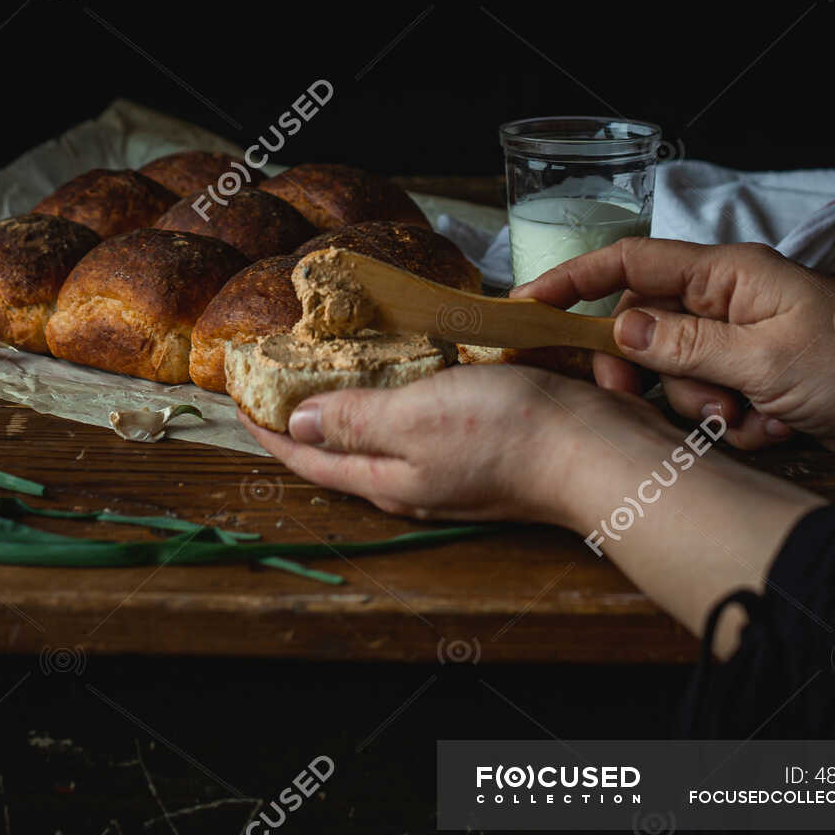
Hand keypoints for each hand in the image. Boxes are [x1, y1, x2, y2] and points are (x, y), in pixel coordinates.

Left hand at [239, 360, 667, 526]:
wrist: (601, 450)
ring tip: (331, 357)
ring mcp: (453, 461)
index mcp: (389, 479)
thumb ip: (353, 422)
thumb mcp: (416, 420)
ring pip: (386, 428)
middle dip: (304, 414)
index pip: (307, 459)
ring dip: (355, 397)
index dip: (266, 428)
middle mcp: (415, 477)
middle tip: (275, 369)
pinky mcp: (488, 437)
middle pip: (341, 447)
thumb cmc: (510, 435)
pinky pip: (430, 410)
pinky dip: (408, 383)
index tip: (233, 394)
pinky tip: (414, 356)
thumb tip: (292, 426)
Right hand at [514, 237, 834, 461]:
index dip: (573, 281)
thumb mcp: (765, 359)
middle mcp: (726, 302)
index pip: (629, 263)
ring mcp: (742, 343)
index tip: (525, 306)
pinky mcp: (759, 383)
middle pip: (645, 329)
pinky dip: (738, 426)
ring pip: (678, 376)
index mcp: (725, 274)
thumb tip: (617, 327)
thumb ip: (685, 344)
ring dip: (704, 408)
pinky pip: (714, 405)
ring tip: (752, 418)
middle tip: (666, 400)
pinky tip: (777, 429)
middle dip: (654, 373)